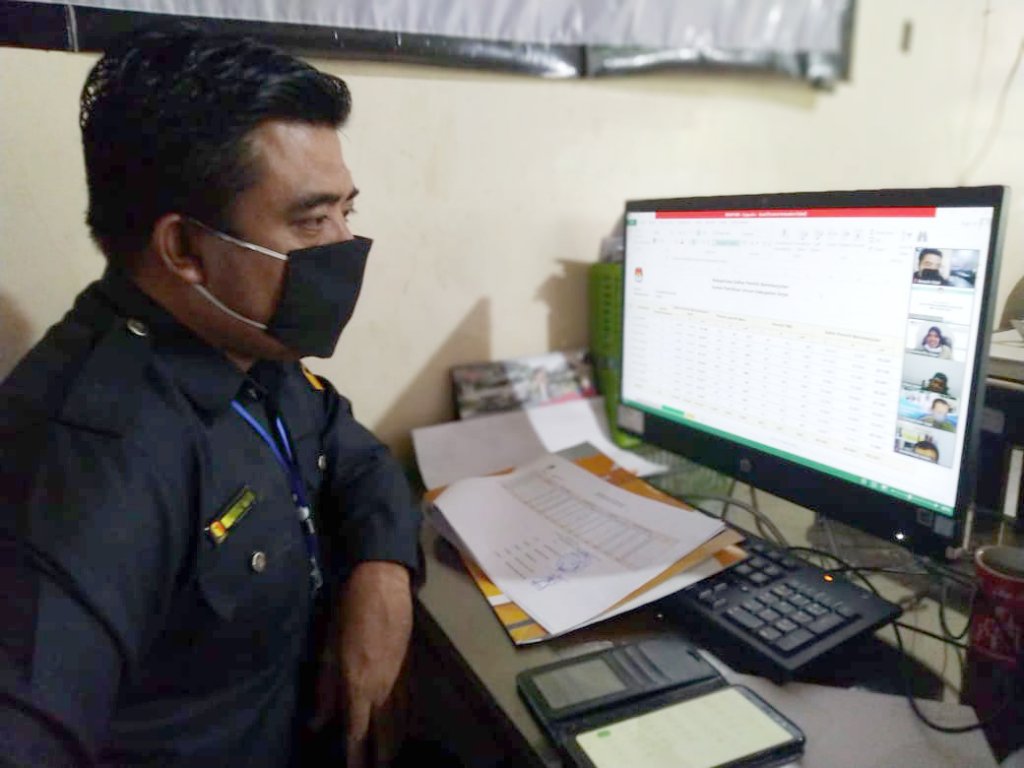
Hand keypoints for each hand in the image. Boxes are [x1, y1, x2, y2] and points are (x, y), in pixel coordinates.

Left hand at [310, 561, 412, 767]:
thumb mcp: (328, 650)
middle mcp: (381, 687)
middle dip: (380, 755)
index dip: (354, 755)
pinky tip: (401, 726)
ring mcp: (398, 677)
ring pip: (399, 720)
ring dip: (394, 741)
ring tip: (388, 757)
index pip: (356, 731)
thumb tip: (317, 722)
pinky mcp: (408, 667)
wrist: (383, 584)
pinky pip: (406, 703)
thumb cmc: (349, 612)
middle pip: (384, 732)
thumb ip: (324, 689)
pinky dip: (403, 721)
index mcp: (358, 684)